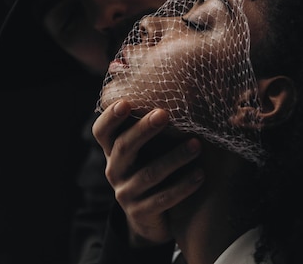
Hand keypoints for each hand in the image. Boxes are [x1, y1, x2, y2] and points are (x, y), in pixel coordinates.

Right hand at [92, 100, 203, 246]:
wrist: (152, 217)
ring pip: (149, 174)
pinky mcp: (140, 213)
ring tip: (197, 145)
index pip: (102, 131)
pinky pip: (162, 199)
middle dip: (144, 129)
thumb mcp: (148, 147)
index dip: (110, 117)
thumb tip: (183, 86)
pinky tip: (201, 175)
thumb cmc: (154, 166)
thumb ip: (155, 123)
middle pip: (124, 147)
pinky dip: (183, 186)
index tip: (126, 102)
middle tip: (164, 114)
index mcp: (113, 150)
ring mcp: (125, 193)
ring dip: (174, 158)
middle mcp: (114, 170)